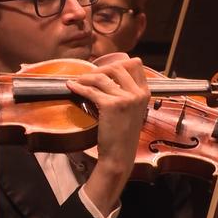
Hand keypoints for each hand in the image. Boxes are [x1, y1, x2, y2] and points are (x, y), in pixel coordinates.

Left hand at [66, 57, 149, 214]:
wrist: (120, 155)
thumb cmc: (123, 134)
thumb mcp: (133, 110)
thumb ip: (127, 93)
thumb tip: (109, 76)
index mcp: (145, 92)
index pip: (135, 64)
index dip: (118, 62)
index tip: (106, 69)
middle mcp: (138, 93)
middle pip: (117, 67)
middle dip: (100, 69)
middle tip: (89, 76)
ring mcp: (125, 99)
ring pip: (102, 77)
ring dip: (87, 77)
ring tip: (79, 81)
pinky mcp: (111, 106)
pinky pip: (91, 90)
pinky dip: (79, 87)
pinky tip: (71, 86)